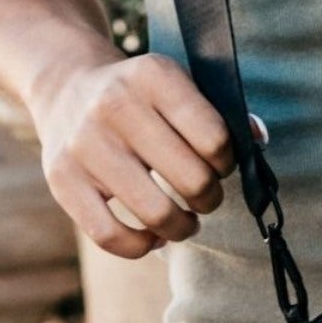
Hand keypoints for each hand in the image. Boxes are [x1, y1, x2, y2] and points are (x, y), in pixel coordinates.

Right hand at [30, 51, 234, 257]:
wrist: (66, 85)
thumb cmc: (139, 94)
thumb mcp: (175, 84)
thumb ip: (219, 112)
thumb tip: (259, 140)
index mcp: (153, 75)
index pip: (214, 137)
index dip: (228, 161)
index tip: (221, 165)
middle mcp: (115, 106)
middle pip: (191, 178)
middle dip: (210, 198)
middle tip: (207, 197)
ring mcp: (84, 144)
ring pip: (155, 213)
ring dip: (183, 227)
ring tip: (186, 222)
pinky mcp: (62, 180)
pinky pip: (110, 235)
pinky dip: (141, 246)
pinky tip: (152, 237)